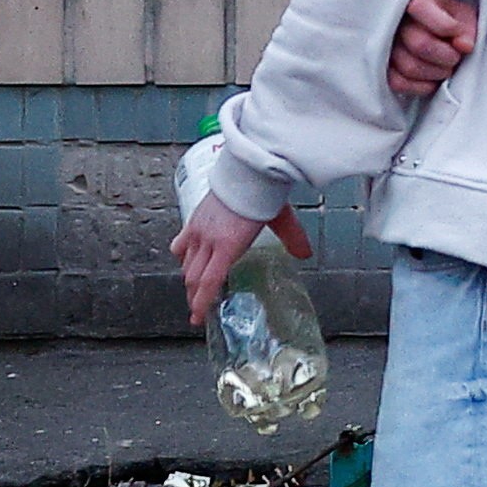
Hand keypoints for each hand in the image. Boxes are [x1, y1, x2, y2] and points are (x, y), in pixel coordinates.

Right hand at [175, 195, 312, 326]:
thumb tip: (305, 255)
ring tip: (192, 289)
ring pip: (186, 262)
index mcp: (228, 245)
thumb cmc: (263, 193)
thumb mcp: (283, 220)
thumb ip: (293, 239)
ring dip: (188, 278)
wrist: (247, 169)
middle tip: (197, 308)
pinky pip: (181, 243)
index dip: (200, 302)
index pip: (208, 282)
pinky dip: (182, 255)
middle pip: (193, 277)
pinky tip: (185, 260)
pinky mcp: (194, 219)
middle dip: (194, 296)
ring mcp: (198, 229)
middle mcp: (208, 240)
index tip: (196, 317)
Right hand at [386, 0, 480, 99]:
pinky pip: (398, 83)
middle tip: (456, 58)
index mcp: (416, 2)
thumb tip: (464, 46)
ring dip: (436, 73)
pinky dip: (422, 86)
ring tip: (446, 68)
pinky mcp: (382, 68)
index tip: (459, 34)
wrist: (429, 29)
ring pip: (410, 67)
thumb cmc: (448, 20)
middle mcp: (395, 22)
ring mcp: (385, 45)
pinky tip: (432, 79)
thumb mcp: (462, 15)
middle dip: (447, 57)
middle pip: (420, 44)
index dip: (448, 27)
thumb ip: (466, 27)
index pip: (422, 9)